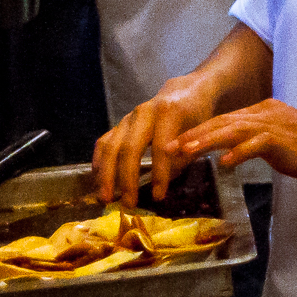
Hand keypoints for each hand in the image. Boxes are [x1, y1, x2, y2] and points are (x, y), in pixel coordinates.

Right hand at [94, 75, 221, 206]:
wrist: (184, 92)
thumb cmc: (195, 115)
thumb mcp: (199, 132)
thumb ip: (184, 155)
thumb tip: (167, 181)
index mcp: (167, 112)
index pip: (160, 147)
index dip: (159, 173)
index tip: (159, 197)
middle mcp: (143, 113)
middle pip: (129, 147)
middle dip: (126, 178)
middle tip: (127, 203)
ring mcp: (128, 118)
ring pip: (111, 146)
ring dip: (106, 174)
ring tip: (106, 198)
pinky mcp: (120, 124)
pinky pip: (104, 143)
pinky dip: (99, 163)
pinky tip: (98, 181)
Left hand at [155, 100, 296, 199]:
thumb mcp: (285, 148)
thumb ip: (260, 146)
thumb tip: (234, 154)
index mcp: (269, 112)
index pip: (227, 119)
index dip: (200, 131)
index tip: (177, 144)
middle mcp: (271, 113)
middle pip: (225, 121)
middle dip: (195, 134)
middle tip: (168, 147)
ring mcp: (281, 125)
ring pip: (236, 129)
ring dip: (208, 140)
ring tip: (186, 152)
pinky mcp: (291, 142)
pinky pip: (260, 144)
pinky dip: (241, 151)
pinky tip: (225, 162)